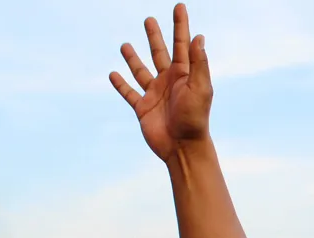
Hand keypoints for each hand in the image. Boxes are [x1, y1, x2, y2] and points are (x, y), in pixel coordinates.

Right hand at [110, 4, 212, 162]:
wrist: (183, 147)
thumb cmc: (195, 118)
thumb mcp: (200, 88)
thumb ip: (198, 64)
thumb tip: (198, 37)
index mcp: (184, 75)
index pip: (182, 44)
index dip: (181, 25)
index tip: (180, 6)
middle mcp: (169, 82)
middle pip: (160, 53)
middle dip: (155, 36)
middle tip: (149, 20)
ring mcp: (155, 94)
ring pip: (141, 71)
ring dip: (133, 58)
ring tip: (124, 45)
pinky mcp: (142, 108)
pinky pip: (129, 92)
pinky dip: (120, 84)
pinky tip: (113, 74)